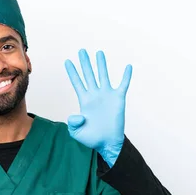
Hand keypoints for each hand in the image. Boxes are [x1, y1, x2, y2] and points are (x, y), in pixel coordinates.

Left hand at [64, 49, 131, 166]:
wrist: (107, 143)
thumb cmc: (92, 139)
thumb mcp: (77, 133)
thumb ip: (73, 124)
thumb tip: (78, 115)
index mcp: (84, 101)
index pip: (77, 83)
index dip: (72, 72)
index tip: (67, 61)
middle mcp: (95, 95)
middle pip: (89, 75)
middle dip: (85, 63)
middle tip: (81, 50)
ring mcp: (107, 96)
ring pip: (104, 76)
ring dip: (101, 64)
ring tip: (98, 52)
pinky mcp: (118, 99)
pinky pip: (123, 85)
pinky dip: (126, 76)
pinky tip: (128, 67)